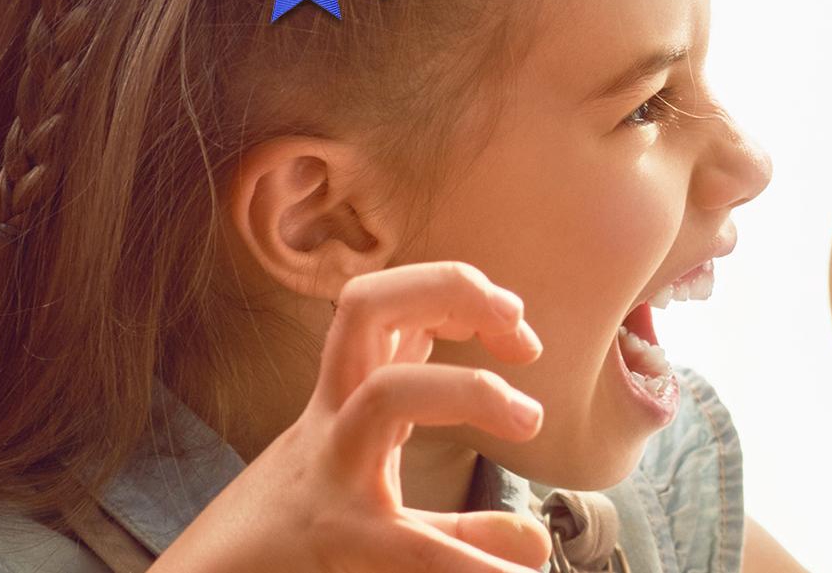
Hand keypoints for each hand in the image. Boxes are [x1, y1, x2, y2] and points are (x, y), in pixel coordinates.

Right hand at [148, 261, 550, 572]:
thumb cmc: (296, 534)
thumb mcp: (379, 518)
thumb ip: (455, 520)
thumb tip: (534, 540)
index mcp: (342, 399)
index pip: (386, 305)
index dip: (449, 289)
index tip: (512, 319)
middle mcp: (333, 417)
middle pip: (366, 306)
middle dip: (444, 287)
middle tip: (516, 318)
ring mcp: (332, 470)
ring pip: (385, 393)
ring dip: (466, 390)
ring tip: (530, 419)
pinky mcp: (338, 539)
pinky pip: (411, 545)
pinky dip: (472, 564)